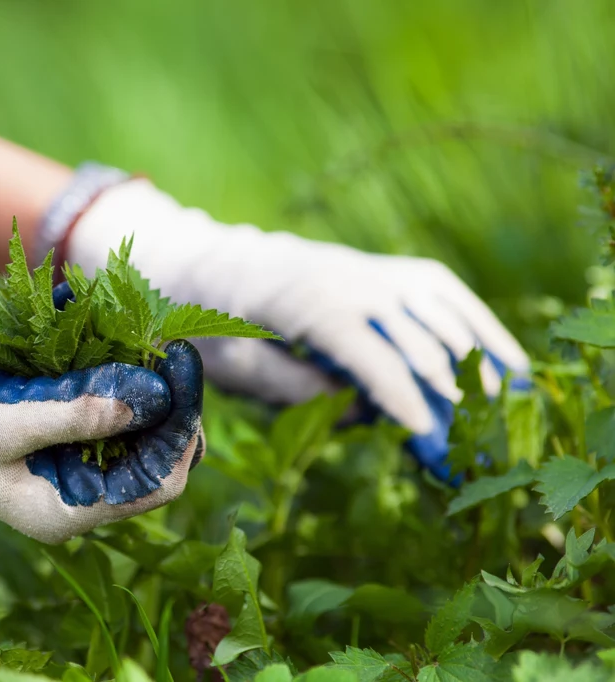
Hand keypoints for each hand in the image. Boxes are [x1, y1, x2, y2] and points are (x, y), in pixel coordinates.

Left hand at [66, 178, 528, 480]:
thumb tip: (364, 408)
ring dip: (474, 359)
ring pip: (443, 310)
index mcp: (307, 303)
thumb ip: (294, 389)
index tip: (427, 434)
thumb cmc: (212, 320)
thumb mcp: (232, 365)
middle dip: (446, 391)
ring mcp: (372, 269)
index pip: (370, 353)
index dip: (401, 396)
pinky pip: (442, 292)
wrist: (212, 263)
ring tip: (498, 410)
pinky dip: (478, 324)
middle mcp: (349, 278)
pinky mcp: (384, 270)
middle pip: (416, 335)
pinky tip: (504, 361)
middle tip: (468, 443)